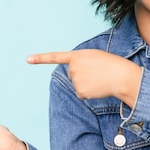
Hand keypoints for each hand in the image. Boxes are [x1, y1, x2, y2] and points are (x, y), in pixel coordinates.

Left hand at [27, 49, 141, 106]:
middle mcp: (73, 68)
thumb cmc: (112, 64)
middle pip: (72, 74)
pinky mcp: (79, 91)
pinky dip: (89, 92)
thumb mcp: (95, 56)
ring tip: (99, 79)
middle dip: (82, 74)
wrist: (121, 76)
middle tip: (97, 72)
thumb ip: (82, 61)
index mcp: (77, 55)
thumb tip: (76, 77)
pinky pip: (81, 94)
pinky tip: (98, 87)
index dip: (40, 58)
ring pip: (77, 84)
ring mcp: (75, 80)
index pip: (55, 56)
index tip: (28, 59)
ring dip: (87, 84)